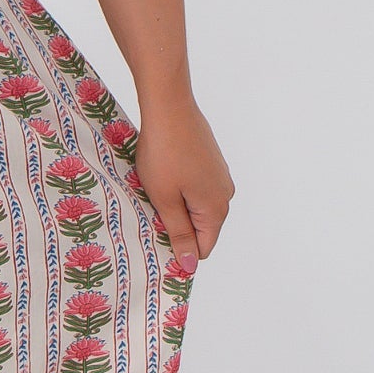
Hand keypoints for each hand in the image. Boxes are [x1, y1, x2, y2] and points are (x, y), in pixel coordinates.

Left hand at [128, 96, 234, 271]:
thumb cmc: (163, 154)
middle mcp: (225, 195)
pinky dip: (179, 188)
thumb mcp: (165, 199)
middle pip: (201, 228)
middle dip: (175, 226)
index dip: (179, 251)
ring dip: (175, 205)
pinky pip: (196, 187)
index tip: (154, 241)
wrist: (170, 107)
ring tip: (152, 190)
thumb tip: (190, 266)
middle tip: (148, 212)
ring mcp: (220, 176)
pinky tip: (161, 174)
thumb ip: (178, 233)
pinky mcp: (211, 162)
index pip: (202, 249)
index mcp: (216, 209)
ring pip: (196, 206)